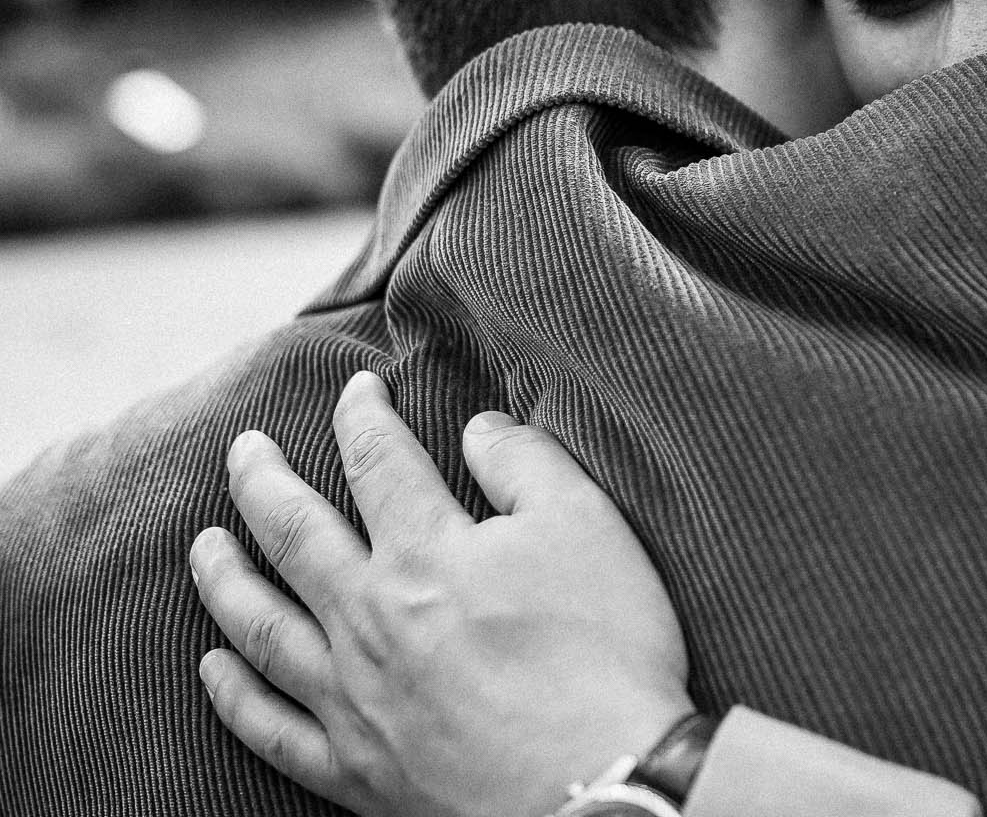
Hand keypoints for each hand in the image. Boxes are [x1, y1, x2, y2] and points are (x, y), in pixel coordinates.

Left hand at [189, 371, 693, 816]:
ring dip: (224, 578)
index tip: (357, 388)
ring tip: (204, 545)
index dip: (363, 416)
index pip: (378, 463)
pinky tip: (213, 666)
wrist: (598, 786)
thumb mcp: (589, 526)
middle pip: (294, 535)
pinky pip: (271, 727)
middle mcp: (370, 619)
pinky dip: (233, 695)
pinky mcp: (355, 768)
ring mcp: (354, 698)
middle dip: (262, 482)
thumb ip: (526, 464)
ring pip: (261, 625)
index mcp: (426, 553)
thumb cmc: (604, 651)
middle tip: (242, 449)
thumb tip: (477, 428)